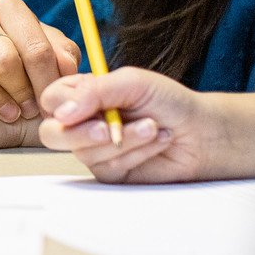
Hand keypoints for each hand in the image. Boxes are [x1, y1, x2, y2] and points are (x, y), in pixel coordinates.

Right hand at [0, 0, 81, 122]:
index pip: (36, 48)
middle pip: (4, 60)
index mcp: (6, 5)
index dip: (47, 84)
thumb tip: (68, 69)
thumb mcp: (38, 50)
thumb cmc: (8, 57)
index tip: (52, 107)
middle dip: (21, 93)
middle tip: (27, 111)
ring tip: (5, 112)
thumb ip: (60, 55)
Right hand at [36, 68, 216, 183]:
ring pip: (84, 152)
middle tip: (106, 128)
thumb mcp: (132, 83)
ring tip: (151, 126)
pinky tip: (155, 141)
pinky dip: (135, 153)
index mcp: (83, 95)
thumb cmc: (169, 101)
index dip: (63, 105)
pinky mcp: (112, 172)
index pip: (51, 100)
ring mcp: (95, 149)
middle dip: (80, 133)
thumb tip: (61, 113)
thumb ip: (94, 92)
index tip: (86, 106)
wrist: (202, 131)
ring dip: (123, 139)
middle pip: (52, 134)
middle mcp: (84, 122)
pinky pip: (108, 167)